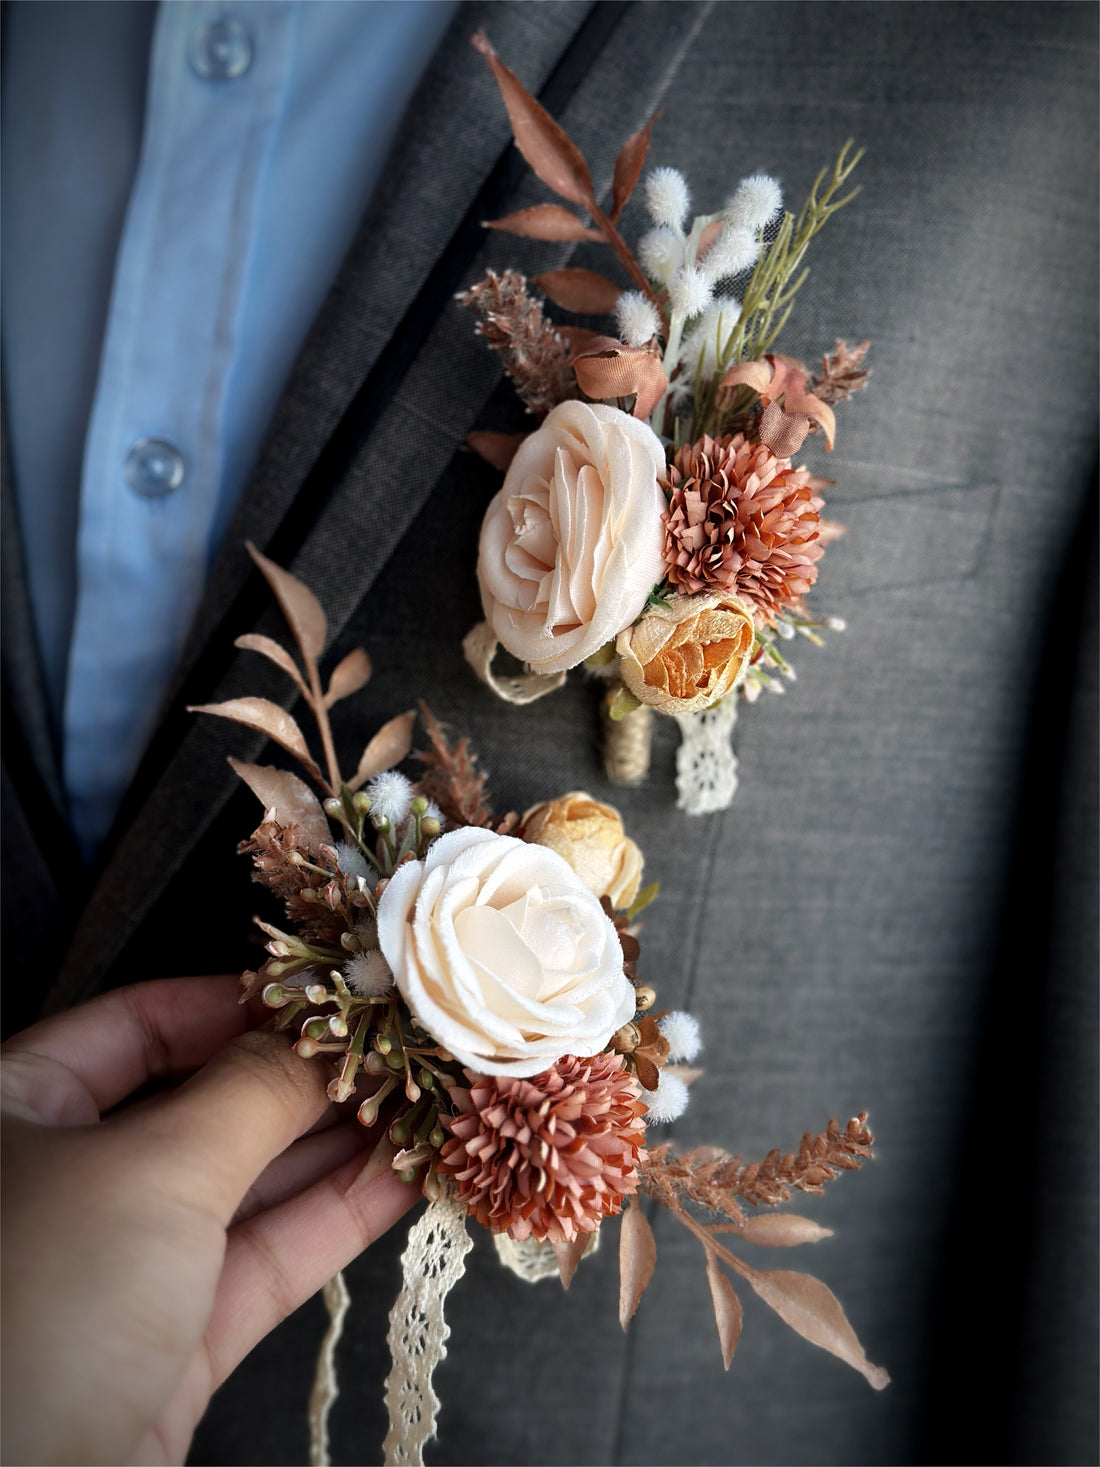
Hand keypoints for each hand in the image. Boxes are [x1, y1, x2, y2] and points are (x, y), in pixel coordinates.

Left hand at [1, 976, 417, 1465]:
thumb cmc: (42, 1307)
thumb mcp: (153, 1171)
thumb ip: (252, 1091)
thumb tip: (324, 1037)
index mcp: (16, 1113)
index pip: (135, 1025)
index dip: (234, 1003)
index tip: (325, 995)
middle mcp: (63, 1181)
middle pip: (202, 1102)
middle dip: (302, 1078)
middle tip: (395, 1050)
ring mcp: (120, 1267)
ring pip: (243, 1184)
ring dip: (334, 1145)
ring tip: (421, 1102)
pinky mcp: (170, 1345)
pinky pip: (261, 1259)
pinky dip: (333, 1218)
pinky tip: (404, 1176)